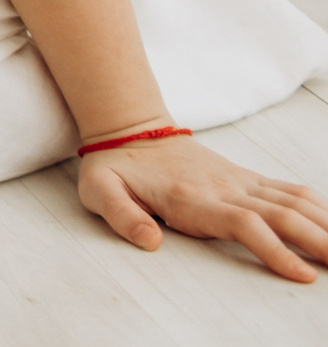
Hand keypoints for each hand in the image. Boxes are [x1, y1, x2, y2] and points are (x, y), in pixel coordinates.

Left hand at [78, 133, 327, 280]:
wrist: (130, 128)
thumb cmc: (114, 167)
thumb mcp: (99, 191)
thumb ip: (122, 216)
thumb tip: (150, 241)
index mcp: (192, 198)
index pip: (245, 224)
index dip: (276, 250)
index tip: (303, 275)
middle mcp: (224, 188)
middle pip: (283, 214)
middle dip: (319, 242)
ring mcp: (239, 180)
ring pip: (294, 201)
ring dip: (326, 225)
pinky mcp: (247, 177)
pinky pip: (290, 190)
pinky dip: (319, 206)